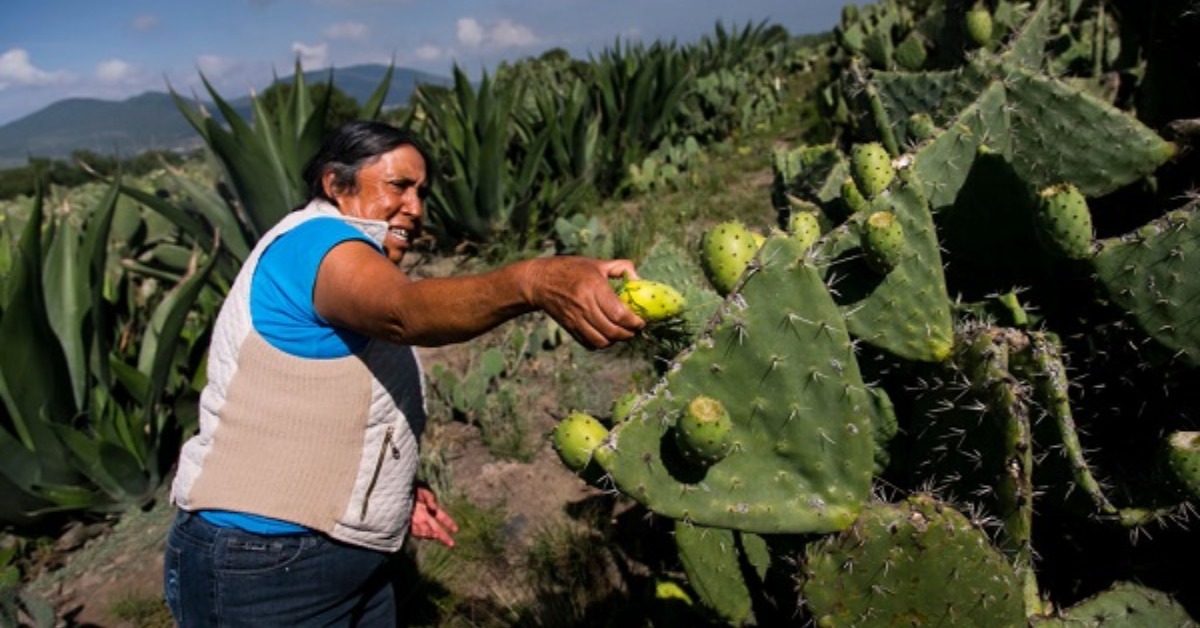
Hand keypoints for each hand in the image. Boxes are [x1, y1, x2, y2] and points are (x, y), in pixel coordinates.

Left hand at [409, 485, 457, 546]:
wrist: (396, 492)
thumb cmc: (410, 489)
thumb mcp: (423, 491)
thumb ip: (430, 498)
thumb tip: (434, 508)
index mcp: (430, 508)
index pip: (442, 517)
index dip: (449, 523)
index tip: (456, 529)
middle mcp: (424, 517)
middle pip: (436, 528)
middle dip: (444, 536)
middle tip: (451, 543)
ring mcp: (417, 522)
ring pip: (426, 531)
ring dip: (431, 534)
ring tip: (435, 535)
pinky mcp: (408, 525)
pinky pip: (416, 532)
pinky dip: (421, 533)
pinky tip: (426, 533)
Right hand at [524, 257, 645, 349]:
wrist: (540, 281)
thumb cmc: (572, 269)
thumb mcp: (597, 263)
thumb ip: (622, 268)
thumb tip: (639, 280)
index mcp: (594, 287)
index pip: (618, 313)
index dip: (634, 322)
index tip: (641, 321)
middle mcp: (584, 305)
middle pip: (612, 330)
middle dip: (628, 334)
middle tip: (635, 329)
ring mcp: (575, 318)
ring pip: (601, 341)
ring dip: (615, 341)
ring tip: (622, 333)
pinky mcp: (569, 327)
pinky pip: (589, 343)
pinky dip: (601, 344)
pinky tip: (607, 336)